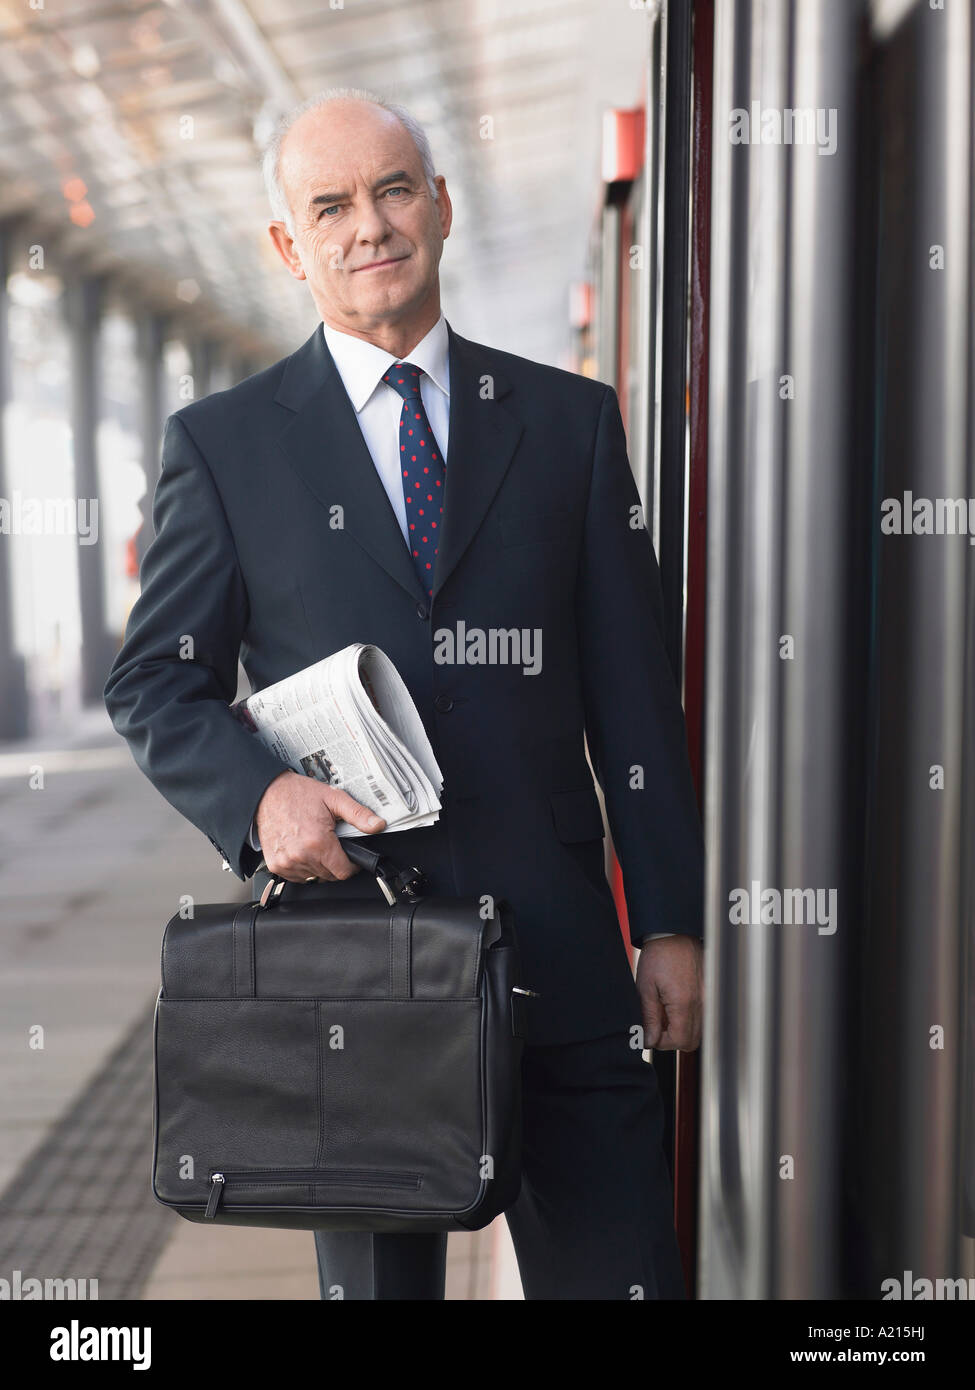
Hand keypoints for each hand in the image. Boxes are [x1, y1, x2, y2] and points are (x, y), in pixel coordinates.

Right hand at [255, 770, 385, 882]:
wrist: (268, 792)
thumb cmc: (298, 794)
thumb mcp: (334, 798)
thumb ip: (358, 814)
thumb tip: (378, 825)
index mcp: (318, 842)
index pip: (343, 872)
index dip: (352, 865)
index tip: (351, 856)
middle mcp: (301, 856)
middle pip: (329, 875)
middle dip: (335, 862)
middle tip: (331, 843)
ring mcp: (286, 862)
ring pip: (314, 876)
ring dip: (319, 865)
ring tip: (315, 843)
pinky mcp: (276, 865)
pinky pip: (297, 876)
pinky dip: (303, 866)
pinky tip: (302, 849)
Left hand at [636, 936, 703, 1051]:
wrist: (674, 933)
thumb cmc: (659, 956)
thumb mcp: (646, 988)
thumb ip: (650, 1017)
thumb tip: (649, 1040)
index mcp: (684, 1002)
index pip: (679, 1040)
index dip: (663, 1042)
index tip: (652, 1033)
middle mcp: (701, 1002)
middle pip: (692, 1041)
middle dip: (673, 1039)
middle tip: (658, 1025)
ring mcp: (708, 997)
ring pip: (699, 1031)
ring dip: (683, 1029)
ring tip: (667, 1013)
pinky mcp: (710, 992)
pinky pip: (703, 1016)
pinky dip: (690, 1018)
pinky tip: (676, 1006)